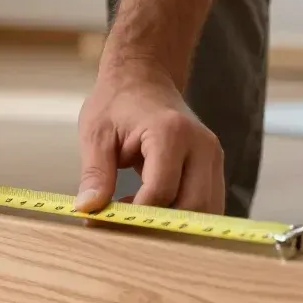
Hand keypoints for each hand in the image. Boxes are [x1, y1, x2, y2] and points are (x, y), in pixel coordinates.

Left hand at [73, 59, 225, 214]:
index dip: (135, 214)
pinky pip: (207, 203)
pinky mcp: (214, 167)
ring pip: (206, 210)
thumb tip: (88, 208)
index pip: (160, 190)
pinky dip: (183, 215)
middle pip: (191, 206)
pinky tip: (152, 209)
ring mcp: (213, 156)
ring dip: (173, 223)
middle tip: (122, 224)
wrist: (143, 77)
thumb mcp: (96, 134)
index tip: (106, 221)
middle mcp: (202, 146)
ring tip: (136, 215)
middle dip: (158, 224)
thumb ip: (94, 173)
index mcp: (171, 133)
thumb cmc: (117, 102)